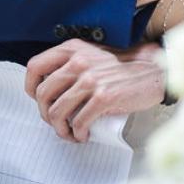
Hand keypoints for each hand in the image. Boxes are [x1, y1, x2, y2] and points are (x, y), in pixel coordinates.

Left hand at [24, 41, 163, 142]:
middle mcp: (79, 61)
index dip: (31, 88)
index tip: (39, 100)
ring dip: (60, 129)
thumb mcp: (93, 55)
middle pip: (42, 94)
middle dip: (46, 115)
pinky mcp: (103, 97)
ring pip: (57, 112)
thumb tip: (49, 90)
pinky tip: (84, 134)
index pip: (35, 67)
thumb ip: (71, 64)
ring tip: (70, 133)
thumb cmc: (122, 68)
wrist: (152, 72)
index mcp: (73, 49)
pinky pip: (78, 122)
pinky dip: (78, 133)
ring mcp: (91, 79)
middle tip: (57, 123)